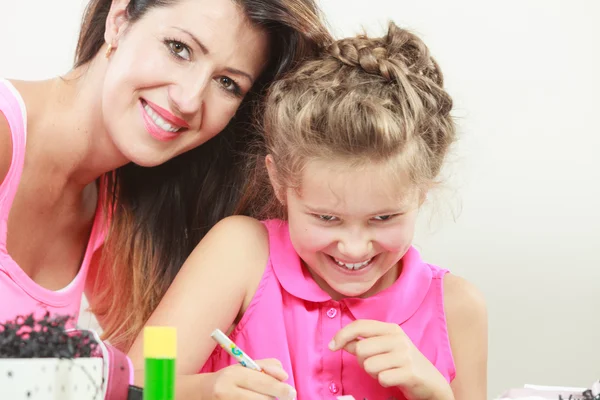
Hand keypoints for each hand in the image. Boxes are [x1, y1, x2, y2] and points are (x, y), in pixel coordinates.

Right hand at [209, 358, 296, 399]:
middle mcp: (226, 392)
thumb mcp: (245, 367)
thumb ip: (267, 366)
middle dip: (274, 397)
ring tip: (260, 396)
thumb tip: (284, 376)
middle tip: (284, 395)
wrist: (203, 393)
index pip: (262, 382)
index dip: (280, 388)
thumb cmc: (230, 379)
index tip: (292, 392)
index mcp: (233, 375)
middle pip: (262, 399)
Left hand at [329, 320, 452, 399]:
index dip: (341, 335)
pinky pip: (382, 379)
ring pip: (368, 366)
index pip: (359, 326)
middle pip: (360, 349)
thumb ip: (362, 343)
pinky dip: (384, 382)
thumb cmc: (402, 363)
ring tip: (387, 371)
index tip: (332, 346)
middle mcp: (398, 338)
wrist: (430, 381)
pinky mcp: (409, 372)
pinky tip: (394, 379)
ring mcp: (405, 355)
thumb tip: (340, 342)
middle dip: (362, 361)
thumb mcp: (384, 348)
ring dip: (374, 373)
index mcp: (390, 329)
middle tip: (375, 364)